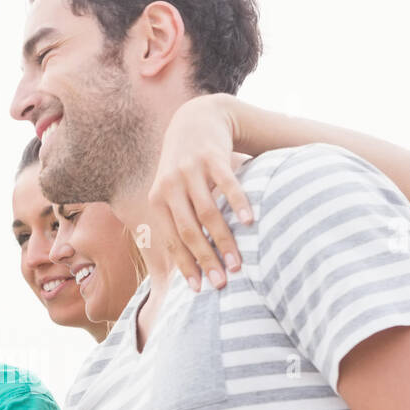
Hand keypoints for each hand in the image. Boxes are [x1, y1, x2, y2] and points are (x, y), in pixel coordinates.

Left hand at [148, 92, 254, 291]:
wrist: (196, 119)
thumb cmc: (186, 168)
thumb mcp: (172, 191)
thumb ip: (176, 220)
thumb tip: (187, 264)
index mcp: (158, 200)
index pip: (171, 240)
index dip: (185, 266)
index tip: (199, 290)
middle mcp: (170, 186)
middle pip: (189, 231)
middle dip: (206, 260)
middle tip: (223, 283)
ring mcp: (190, 170)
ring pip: (208, 213)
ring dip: (224, 241)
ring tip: (239, 263)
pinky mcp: (212, 156)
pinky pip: (226, 185)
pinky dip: (238, 205)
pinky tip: (250, 223)